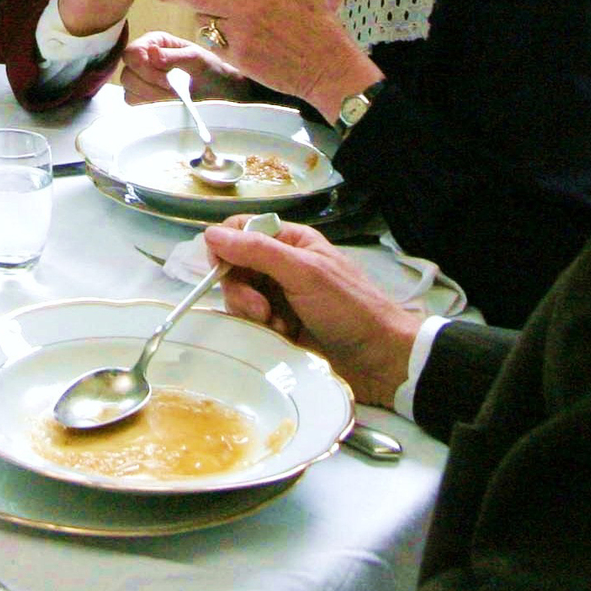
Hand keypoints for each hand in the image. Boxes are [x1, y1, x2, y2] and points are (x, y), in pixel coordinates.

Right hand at [119, 31, 249, 104]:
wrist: (224, 92)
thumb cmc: (213, 70)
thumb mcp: (197, 60)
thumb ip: (173, 56)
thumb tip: (151, 52)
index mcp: (155, 43)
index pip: (131, 53)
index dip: (144, 68)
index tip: (166, 79)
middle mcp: (144, 58)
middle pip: (127, 73)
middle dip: (150, 85)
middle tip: (173, 90)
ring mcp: (142, 78)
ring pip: (128, 89)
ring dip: (151, 96)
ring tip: (174, 97)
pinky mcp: (143, 95)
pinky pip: (133, 101)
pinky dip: (149, 104)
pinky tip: (166, 103)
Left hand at [153, 0, 381, 119]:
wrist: (328, 67)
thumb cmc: (316, 27)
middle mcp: (247, 5)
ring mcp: (240, 31)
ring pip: (204, 17)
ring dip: (204, 14)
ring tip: (220, 16)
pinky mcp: (237, 55)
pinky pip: (214, 40)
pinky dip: (216, 37)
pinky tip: (233, 39)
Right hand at [204, 216, 419, 407]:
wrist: (381, 359)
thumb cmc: (350, 308)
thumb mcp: (305, 273)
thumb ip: (258, 251)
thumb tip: (210, 234)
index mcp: (290, 242)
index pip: (239, 231)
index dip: (225, 247)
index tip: (224, 269)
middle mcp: (281, 266)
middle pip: (233, 268)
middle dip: (241, 290)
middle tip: (260, 310)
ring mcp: (279, 297)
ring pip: (238, 297)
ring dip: (251, 314)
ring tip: (278, 327)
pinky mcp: (279, 326)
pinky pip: (249, 323)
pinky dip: (260, 330)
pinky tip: (281, 337)